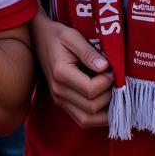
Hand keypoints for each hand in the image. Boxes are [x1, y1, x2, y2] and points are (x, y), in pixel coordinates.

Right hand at [31, 11, 112, 128]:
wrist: (39, 39)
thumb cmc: (58, 35)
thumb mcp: (72, 36)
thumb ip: (88, 52)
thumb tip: (105, 68)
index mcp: (61, 73)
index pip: (90, 90)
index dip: (107, 82)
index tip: (112, 70)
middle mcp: (58, 91)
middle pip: (91, 108)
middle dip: (109, 97)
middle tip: (115, 82)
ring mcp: (59, 99)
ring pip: (87, 120)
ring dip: (105, 113)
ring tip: (113, 95)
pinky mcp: (63, 103)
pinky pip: (82, 119)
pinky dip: (97, 116)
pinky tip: (106, 104)